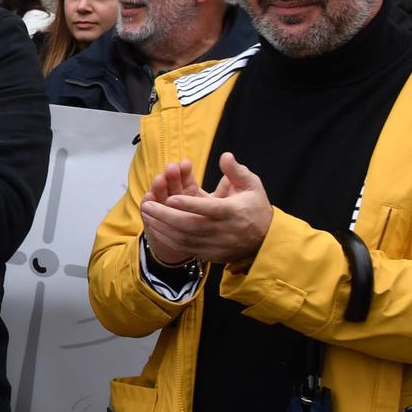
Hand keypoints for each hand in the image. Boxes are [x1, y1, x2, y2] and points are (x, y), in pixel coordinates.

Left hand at [141, 152, 271, 267]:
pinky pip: (185, 249)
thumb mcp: (252, 186)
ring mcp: (216, 245)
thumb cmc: (254, 207)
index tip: (171, 197)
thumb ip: (237, 171)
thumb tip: (225, 156)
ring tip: (146, 214)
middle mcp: (224, 231)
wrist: (265, 240)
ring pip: (185, 239)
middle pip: (191, 226)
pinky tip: (156, 227)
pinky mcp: (209, 255)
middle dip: (166, 216)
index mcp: (234, 212)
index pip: (211, 209)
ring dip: (162, 227)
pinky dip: (168, 239)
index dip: (190, 204)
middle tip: (147, 204)